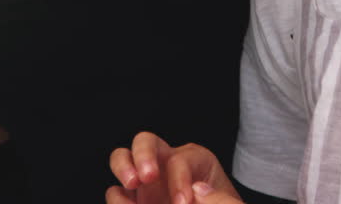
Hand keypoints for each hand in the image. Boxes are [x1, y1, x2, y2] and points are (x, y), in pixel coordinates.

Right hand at [106, 132, 241, 203]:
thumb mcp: (225, 201)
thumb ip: (215, 198)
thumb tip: (195, 194)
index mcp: (195, 160)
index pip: (180, 160)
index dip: (179, 181)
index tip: (183, 202)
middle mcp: (166, 164)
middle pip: (145, 141)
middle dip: (143, 155)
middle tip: (147, 177)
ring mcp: (146, 182)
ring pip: (122, 158)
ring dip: (123, 168)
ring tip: (132, 184)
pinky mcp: (134, 200)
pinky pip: (116, 193)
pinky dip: (118, 199)